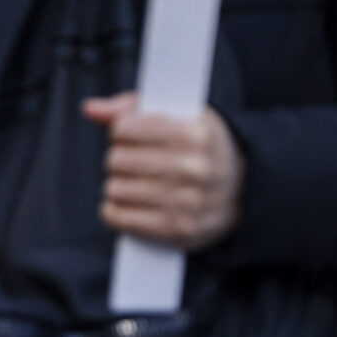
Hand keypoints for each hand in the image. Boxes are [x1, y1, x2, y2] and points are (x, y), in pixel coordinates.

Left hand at [82, 92, 244, 251]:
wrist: (245, 189)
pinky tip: (129, 201)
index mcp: (196, 133)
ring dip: (118, 184)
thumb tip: (91, 108)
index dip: (121, 130)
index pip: (126, 128)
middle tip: (133, 159)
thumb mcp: (183, 115)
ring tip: (134, 181)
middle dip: (119, 157)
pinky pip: (119, 217)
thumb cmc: (205, 147)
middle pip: (117, 159)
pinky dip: (115, 209)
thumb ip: (133, 107)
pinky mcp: (176, 229)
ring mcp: (186, 201)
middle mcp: (193, 167)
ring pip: (114, 189)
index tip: (130, 134)